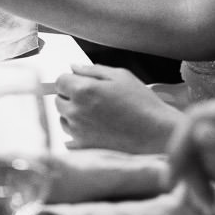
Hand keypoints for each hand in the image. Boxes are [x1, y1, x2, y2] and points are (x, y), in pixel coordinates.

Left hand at [54, 64, 182, 152]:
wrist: (155, 134)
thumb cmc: (141, 102)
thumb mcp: (121, 76)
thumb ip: (93, 70)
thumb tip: (73, 67)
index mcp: (83, 90)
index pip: (60, 81)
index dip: (70, 80)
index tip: (81, 82)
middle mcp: (76, 111)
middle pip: (59, 100)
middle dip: (70, 96)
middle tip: (93, 98)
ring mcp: (78, 131)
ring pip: (64, 119)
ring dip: (73, 114)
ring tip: (97, 115)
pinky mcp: (83, 147)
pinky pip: (70, 137)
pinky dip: (78, 132)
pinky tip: (96, 129)